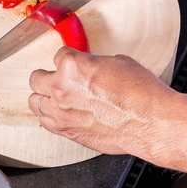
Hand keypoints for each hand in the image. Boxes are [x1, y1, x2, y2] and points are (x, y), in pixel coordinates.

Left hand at [29, 48, 174, 157]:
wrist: (151, 122)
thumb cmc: (140, 94)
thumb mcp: (118, 62)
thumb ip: (94, 63)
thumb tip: (90, 66)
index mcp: (72, 66)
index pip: (58, 55)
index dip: (69, 59)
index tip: (73, 63)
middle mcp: (61, 88)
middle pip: (37, 78)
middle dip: (48, 77)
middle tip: (57, 78)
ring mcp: (61, 112)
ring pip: (35, 102)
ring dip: (44, 97)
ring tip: (54, 97)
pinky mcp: (67, 131)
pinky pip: (44, 122)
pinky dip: (49, 117)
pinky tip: (58, 113)